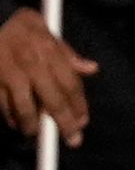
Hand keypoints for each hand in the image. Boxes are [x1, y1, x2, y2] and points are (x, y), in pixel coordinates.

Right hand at [0, 11, 92, 146]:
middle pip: (53, 99)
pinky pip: (3, 106)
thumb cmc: (21, 29)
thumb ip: (67, 52)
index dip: (79, 104)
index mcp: (49, 49)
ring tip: (35, 132)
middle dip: (64, 123)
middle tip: (73, 140)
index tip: (83, 122)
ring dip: (33, 125)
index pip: (70, 83)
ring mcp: (9, 73)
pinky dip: (11, 117)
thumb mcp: (46, 31)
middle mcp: (31, 62)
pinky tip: (16, 123)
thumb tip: (92, 69)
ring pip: (26, 108)